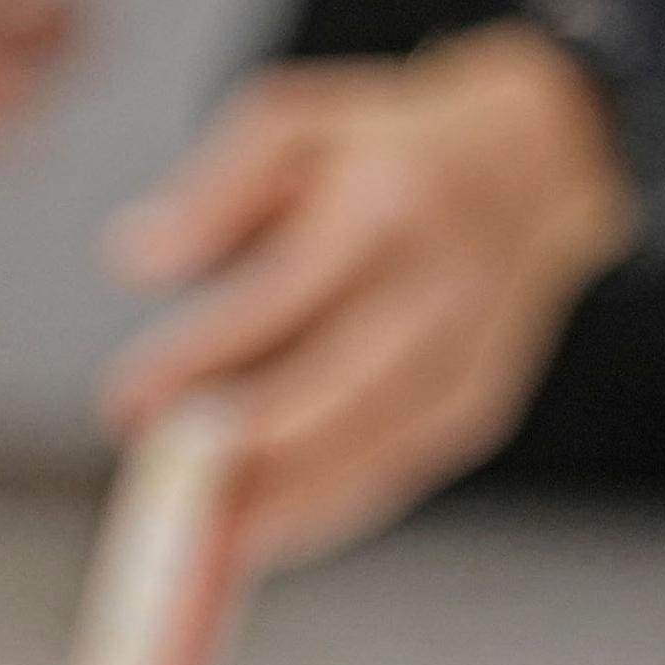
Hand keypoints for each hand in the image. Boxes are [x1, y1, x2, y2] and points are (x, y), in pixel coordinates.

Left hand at [101, 25, 636, 570]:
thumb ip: (213, 189)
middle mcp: (440, 286)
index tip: (124, 402)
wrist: (539, 164)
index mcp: (388, 203)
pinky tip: (253, 537)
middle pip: (331, 394)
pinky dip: (320, 514)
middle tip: (152, 485)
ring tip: (188, 541)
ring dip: (273, 507)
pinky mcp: (479, 408)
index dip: (199, 361)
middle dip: (235, 454)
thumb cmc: (385, 147)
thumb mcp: (294, 123)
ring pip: (365, 452)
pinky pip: (390, 476)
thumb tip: (134, 261)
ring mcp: (470, 356)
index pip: (279, 299)